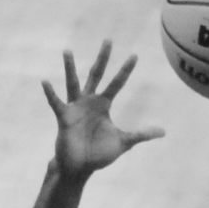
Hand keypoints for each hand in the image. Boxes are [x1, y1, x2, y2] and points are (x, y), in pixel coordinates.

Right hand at [43, 41, 163, 177]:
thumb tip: (163, 132)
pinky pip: (56, 103)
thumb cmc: (99, 153)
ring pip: (73, 83)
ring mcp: (75, 107)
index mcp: (103, 104)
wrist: (80, 167)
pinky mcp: (64, 117)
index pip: (117, 83)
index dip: (125, 70)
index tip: (135, 55)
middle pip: (97, 75)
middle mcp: (89, 101)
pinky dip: (50, 93)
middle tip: (108, 40)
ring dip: (70, 68)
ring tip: (68, 51)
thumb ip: (141, 135)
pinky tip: (45, 81)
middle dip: (103, 59)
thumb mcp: (123, 142)